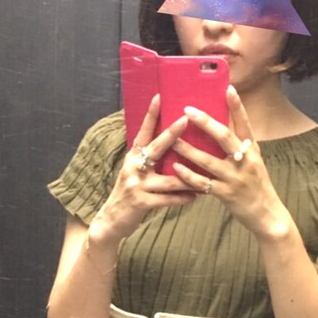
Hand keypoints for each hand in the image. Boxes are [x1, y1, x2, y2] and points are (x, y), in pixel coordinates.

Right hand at [90, 95, 198, 244]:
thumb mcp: (135, 172)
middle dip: (172, 134)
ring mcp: (137, 185)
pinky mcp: (141, 202)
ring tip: (206, 173)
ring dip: (189, 177)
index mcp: (133, 156)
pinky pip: (167, 199)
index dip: (150, 115)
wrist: (111, 221)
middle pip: (156, 147)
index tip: (160, 97)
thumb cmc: (129, 193)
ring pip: (169, 179)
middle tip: (186, 120)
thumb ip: (149, 159)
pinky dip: (182, 198)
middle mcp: (133, 167)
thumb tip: (172, 144)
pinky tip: (195, 197)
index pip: (143, 132)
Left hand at [171, 87, 292, 239]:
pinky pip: (203, 184)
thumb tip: (220, 129)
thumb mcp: (253, 162)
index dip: (237, 106)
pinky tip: (176, 168)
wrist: (266, 215)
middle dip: (205, 122)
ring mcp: (235, 178)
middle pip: (224, 137)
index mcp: (252, 150)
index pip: (244, 124)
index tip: (228, 88)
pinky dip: (189, 176)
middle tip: (187, 110)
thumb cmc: (257, 185)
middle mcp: (244, 161)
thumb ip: (239, 147)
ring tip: (173, 139)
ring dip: (189, 149)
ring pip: (209, 161)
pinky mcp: (226, 194)